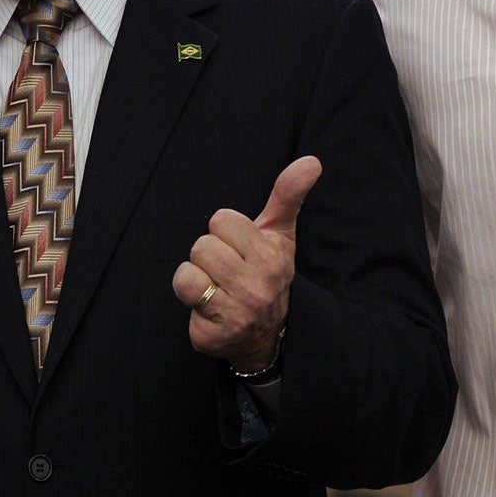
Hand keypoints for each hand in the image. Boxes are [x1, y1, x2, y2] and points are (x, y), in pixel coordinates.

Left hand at [172, 155, 320, 370]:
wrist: (266, 335)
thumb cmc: (267, 272)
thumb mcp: (279, 234)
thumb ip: (288, 194)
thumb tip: (312, 161)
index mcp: (270, 257)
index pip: (221, 219)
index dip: (224, 232)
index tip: (239, 249)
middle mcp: (257, 287)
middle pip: (201, 246)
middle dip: (208, 256)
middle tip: (226, 271)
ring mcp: (236, 314)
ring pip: (187, 273)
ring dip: (195, 279)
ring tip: (215, 288)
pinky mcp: (214, 335)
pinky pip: (184, 296)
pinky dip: (189, 300)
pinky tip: (208, 308)